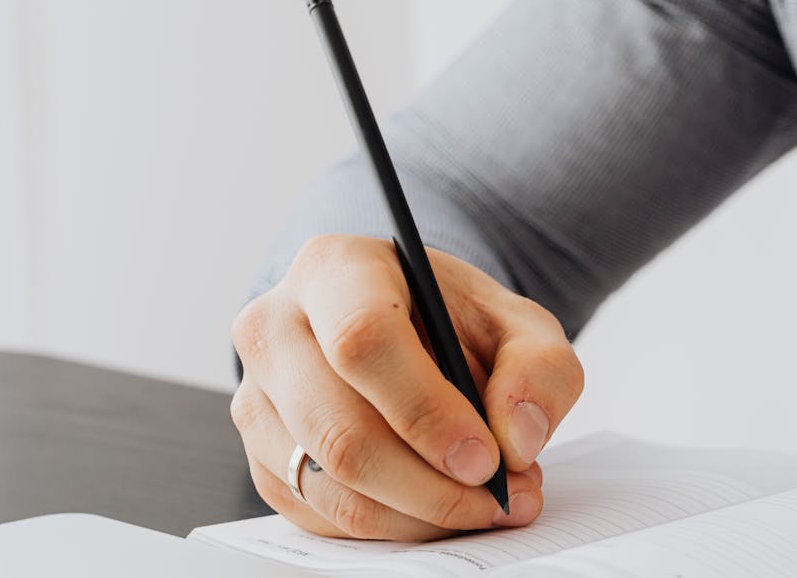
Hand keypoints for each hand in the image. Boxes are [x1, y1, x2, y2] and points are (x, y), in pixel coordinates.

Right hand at [230, 234, 582, 540]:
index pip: (362, 340)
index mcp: (335, 269)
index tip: (484, 458)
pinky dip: (393, 527)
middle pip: (338, 429)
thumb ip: (540, 370)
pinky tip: (442, 506)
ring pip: (328, 484)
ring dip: (419, 514)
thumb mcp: (518, 323)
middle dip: (430, 485)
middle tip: (499, 499)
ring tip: (486, 504)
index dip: (426, 411)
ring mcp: (256, 396)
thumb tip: (517, 439)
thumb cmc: (452, 320)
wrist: (406, 328)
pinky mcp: (261, 456)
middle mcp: (275, 327)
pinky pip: (322, 515)